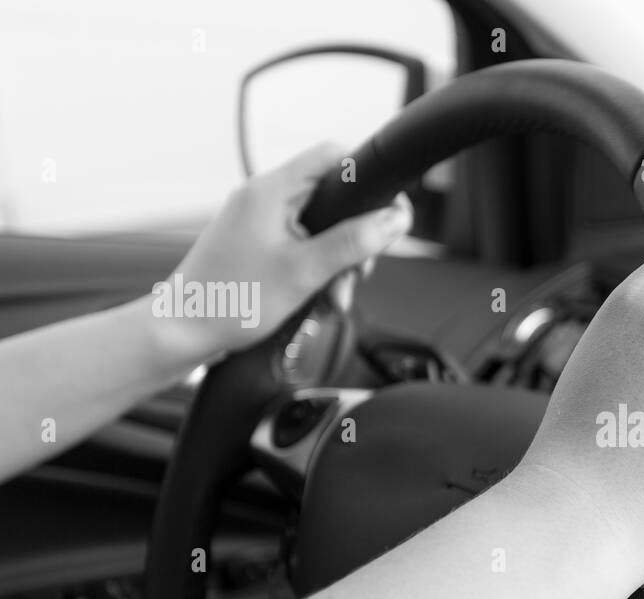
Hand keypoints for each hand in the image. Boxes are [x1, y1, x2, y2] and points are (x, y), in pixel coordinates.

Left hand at [151, 141, 411, 365]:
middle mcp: (264, 198)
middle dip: (354, 239)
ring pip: (321, 229)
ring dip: (337, 264)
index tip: (386, 212)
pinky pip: (302, 247)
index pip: (333, 156)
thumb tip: (394, 220)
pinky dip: (317, 272)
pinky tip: (316, 299)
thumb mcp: (305, 272)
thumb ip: (354, 242)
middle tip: (358, 272)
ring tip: (333, 297)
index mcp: (271, 190)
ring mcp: (259, 221)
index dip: (367, 179)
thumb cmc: (229, 300)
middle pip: (333, 199)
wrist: (183, 332)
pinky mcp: (257, 244)